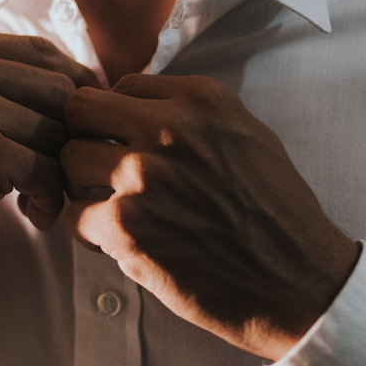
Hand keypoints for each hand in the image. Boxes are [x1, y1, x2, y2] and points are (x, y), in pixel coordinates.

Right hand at [0, 24, 97, 281]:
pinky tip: (35, 213)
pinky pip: (47, 169)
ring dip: (60, 172)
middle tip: (56, 169)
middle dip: (69, 134)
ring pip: (57, 131)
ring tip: (39, 195)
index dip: (72, 90)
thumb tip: (82, 77)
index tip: (73, 126)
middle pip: (59, 89)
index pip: (42, 51)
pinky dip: (50, 198)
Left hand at [61, 74, 359, 360]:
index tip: (125, 142)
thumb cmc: (275, 212)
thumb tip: (138, 108)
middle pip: (81, 110)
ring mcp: (143, 175)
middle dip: (86, 137)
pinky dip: (89, 230)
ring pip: (69, 159)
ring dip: (82, 185)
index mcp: (200, 100)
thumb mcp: (247, 135)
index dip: (117, 117)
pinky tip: (118, 241)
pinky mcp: (126, 225)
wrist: (296, 281)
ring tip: (108, 206)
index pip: (122, 85)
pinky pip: (76, 215)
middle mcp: (168, 128)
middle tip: (100, 169)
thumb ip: (192, 116)